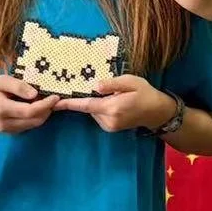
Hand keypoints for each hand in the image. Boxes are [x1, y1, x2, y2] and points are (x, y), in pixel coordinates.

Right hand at [0, 75, 60, 133]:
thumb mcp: (0, 81)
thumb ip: (17, 86)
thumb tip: (35, 93)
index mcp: (2, 109)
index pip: (29, 111)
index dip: (45, 105)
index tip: (56, 96)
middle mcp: (6, 123)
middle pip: (35, 120)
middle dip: (48, 109)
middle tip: (53, 97)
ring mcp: (8, 130)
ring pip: (34, 124)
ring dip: (44, 114)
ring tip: (46, 100)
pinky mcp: (12, 132)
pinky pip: (29, 126)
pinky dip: (37, 117)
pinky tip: (37, 107)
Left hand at [58, 76, 173, 133]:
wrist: (157, 111)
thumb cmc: (144, 93)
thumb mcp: (130, 82)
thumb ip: (112, 84)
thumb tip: (95, 86)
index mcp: (112, 108)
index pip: (85, 105)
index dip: (69, 103)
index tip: (54, 102)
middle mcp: (108, 120)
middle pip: (88, 107)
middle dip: (88, 96)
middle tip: (102, 87)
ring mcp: (109, 126)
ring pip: (93, 111)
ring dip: (96, 102)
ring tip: (113, 95)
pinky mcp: (110, 128)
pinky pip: (99, 115)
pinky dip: (100, 107)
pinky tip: (113, 102)